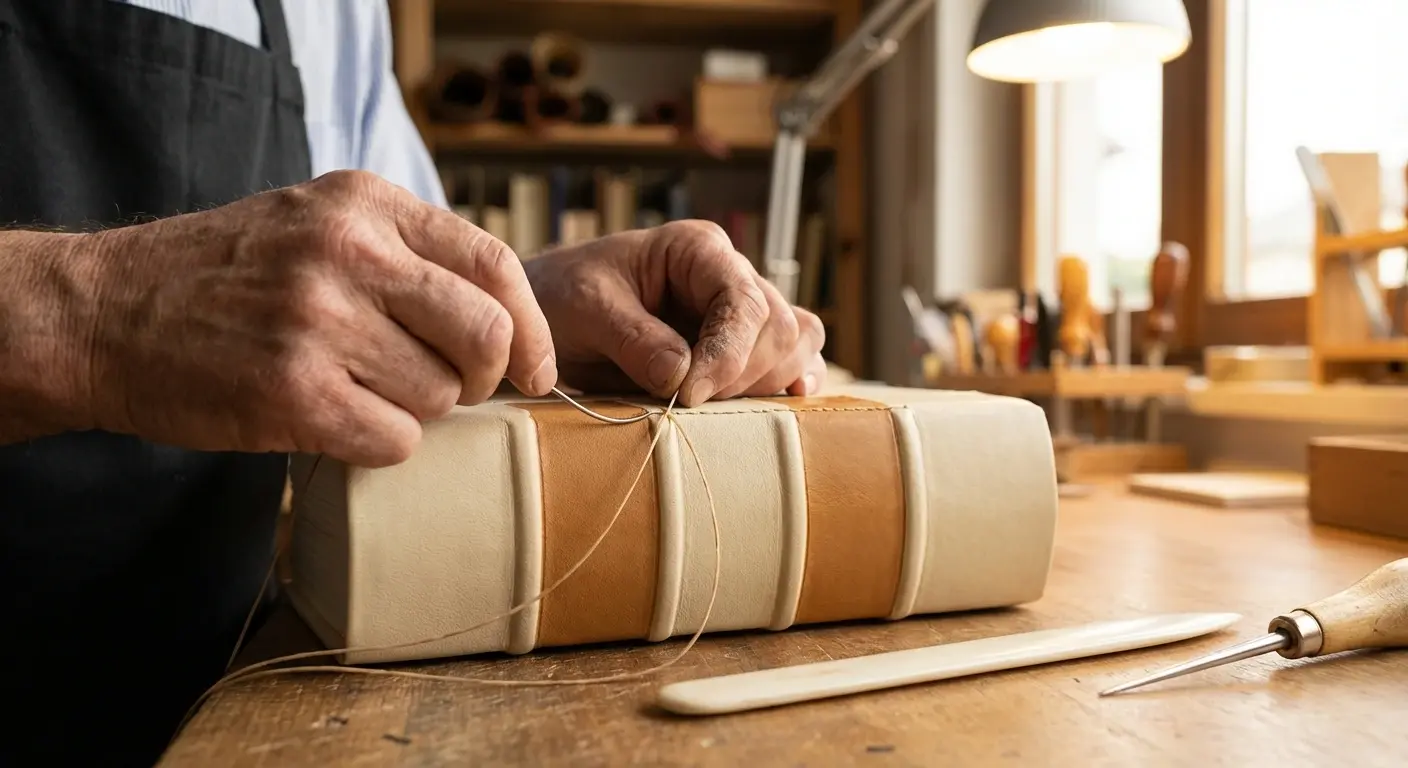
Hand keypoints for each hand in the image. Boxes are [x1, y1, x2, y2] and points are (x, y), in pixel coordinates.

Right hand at [70, 170, 555, 465]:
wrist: (104, 312)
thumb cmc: (227, 276)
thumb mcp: (318, 221)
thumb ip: (408, 252)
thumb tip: (508, 323)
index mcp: (364, 203)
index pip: (494, 264)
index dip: (532, 328)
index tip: (536, 369)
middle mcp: (348, 252)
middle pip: (484, 335)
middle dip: (483, 377)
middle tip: (451, 388)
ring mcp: (318, 321)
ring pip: (440, 396)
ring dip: (416, 410)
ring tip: (359, 390)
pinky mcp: (291, 393)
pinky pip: (395, 441)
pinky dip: (380, 444)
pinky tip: (336, 421)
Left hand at [524, 220, 825, 406]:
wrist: (552, 313)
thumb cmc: (565, 296)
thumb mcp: (585, 309)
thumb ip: (633, 338)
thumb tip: (681, 375)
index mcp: (698, 250)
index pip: (744, 302)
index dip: (726, 354)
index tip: (687, 395)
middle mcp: (731, 275)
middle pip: (779, 328)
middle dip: (741, 375)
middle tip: (687, 403)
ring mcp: (741, 311)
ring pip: (795, 344)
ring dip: (765, 383)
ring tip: (713, 404)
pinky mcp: (742, 345)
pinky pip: (791, 360)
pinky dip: (786, 383)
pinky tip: (777, 403)